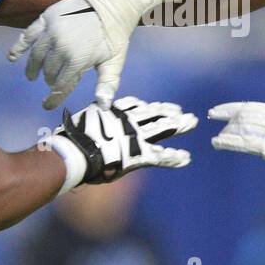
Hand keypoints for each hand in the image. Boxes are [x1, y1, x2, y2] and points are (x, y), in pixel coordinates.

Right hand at [9, 0, 164, 109]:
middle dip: (50, 80)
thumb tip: (103, 106)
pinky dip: (18, 47)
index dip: (54, 98)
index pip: (60, 85)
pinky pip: (28, 35)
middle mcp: (61, 47)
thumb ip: (107, 84)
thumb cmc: (115, 33)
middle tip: (51, 83)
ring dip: (33, 68)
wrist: (111, 0)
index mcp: (77, 60)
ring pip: (37, 56)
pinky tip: (12, 57)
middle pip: (49, 71)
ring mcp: (52, 32)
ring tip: (32, 76)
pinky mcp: (47, 18)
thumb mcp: (114, 60)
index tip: (47, 106)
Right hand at [50, 96, 197, 187]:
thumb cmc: (72, 140)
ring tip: (192, 123)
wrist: (74, 153)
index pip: (137, 106)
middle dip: (171, 113)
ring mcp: (135, 137)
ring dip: (178, 126)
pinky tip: (186, 158)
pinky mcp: (139, 154)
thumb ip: (94, 121)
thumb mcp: (84, 123)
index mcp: (115, 113)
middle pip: (154, 115)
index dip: (153, 106)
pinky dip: (174, 158)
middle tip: (186, 114)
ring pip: (162, 129)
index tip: (165, 106)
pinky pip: (160, 157)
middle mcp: (128, 122)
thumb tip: (89, 120)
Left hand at [209, 102, 264, 176]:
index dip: (236, 107)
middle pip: (243, 114)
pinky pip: (242, 143)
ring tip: (216, 137)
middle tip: (213, 114)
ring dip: (226, 132)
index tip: (224, 108)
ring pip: (240, 127)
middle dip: (226, 114)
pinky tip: (216, 143)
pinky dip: (227, 142)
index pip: (252, 107)